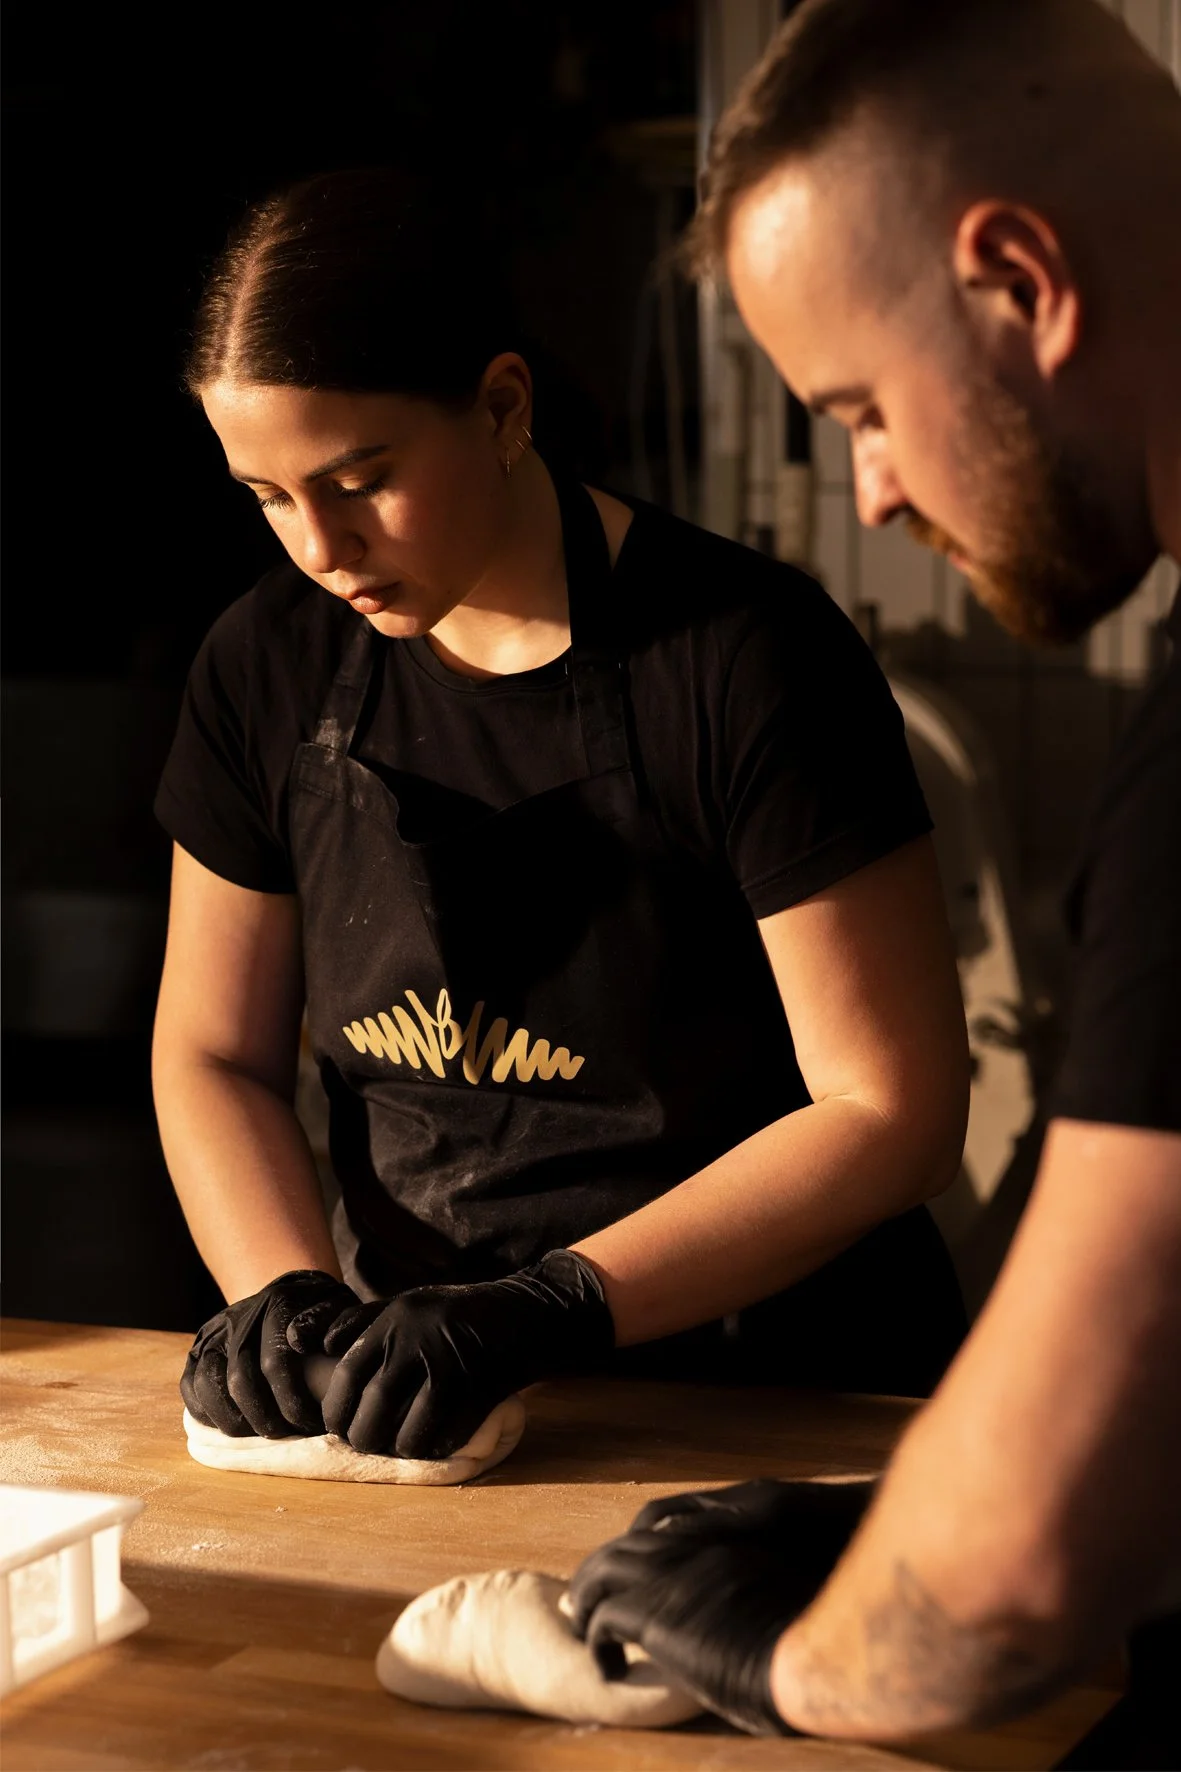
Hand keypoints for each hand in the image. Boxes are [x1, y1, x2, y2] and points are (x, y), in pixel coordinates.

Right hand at [180, 1268, 359, 1437]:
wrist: (287, 1295)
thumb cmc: (320, 1313)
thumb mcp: (338, 1309)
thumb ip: (338, 1324)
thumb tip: (315, 1346)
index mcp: (277, 1305)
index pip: (277, 1362)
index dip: (294, 1401)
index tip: (313, 1423)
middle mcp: (239, 1317)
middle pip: (242, 1381)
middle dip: (266, 1419)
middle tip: (288, 1435)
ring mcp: (213, 1334)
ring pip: (211, 1386)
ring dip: (236, 1421)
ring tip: (262, 1434)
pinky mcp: (196, 1351)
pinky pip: (192, 1388)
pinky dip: (209, 1414)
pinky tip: (238, 1426)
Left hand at [308, 1250, 614, 1457]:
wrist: (525, 1317)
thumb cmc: (459, 1315)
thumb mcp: (408, 1305)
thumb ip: (362, 1324)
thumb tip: (318, 1346)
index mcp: (392, 1320)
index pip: (345, 1378)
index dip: (336, 1412)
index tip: (339, 1427)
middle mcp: (411, 1342)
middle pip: (368, 1414)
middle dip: (363, 1440)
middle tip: (368, 1445)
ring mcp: (442, 1367)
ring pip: (399, 1435)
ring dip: (395, 1450)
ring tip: (398, 1445)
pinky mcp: (470, 1392)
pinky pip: (434, 1439)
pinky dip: (428, 1449)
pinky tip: (432, 1441)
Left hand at [567, 1479, 873, 1734]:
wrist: (804, 1659)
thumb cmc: (811, 1640)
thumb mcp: (785, 1599)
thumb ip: (757, 1591)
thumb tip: (747, 1614)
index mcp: (724, 1545)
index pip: (663, 1534)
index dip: (636, 1554)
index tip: (621, 1577)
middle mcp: (694, 1551)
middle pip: (627, 1545)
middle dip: (599, 1569)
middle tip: (583, 1601)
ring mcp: (673, 1577)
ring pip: (604, 1570)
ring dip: (585, 1598)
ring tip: (580, 1628)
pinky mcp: (655, 1613)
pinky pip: (604, 1620)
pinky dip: (597, 1642)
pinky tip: (608, 1669)